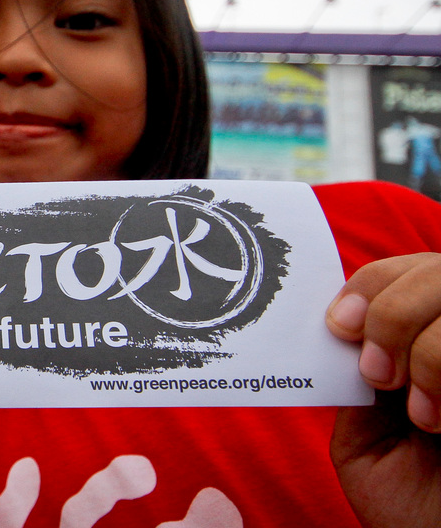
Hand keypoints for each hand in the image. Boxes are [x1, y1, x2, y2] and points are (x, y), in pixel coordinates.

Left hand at [326, 253, 440, 527]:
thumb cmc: (409, 501)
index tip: (340, 327)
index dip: (371, 286)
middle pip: (436, 270)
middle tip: (378, 375)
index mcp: (424, 340)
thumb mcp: (365, 435)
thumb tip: (342, 323)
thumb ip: (354, 378)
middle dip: (395, 314)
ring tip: (422, 413)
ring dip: (430, 351)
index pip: (403, 270)